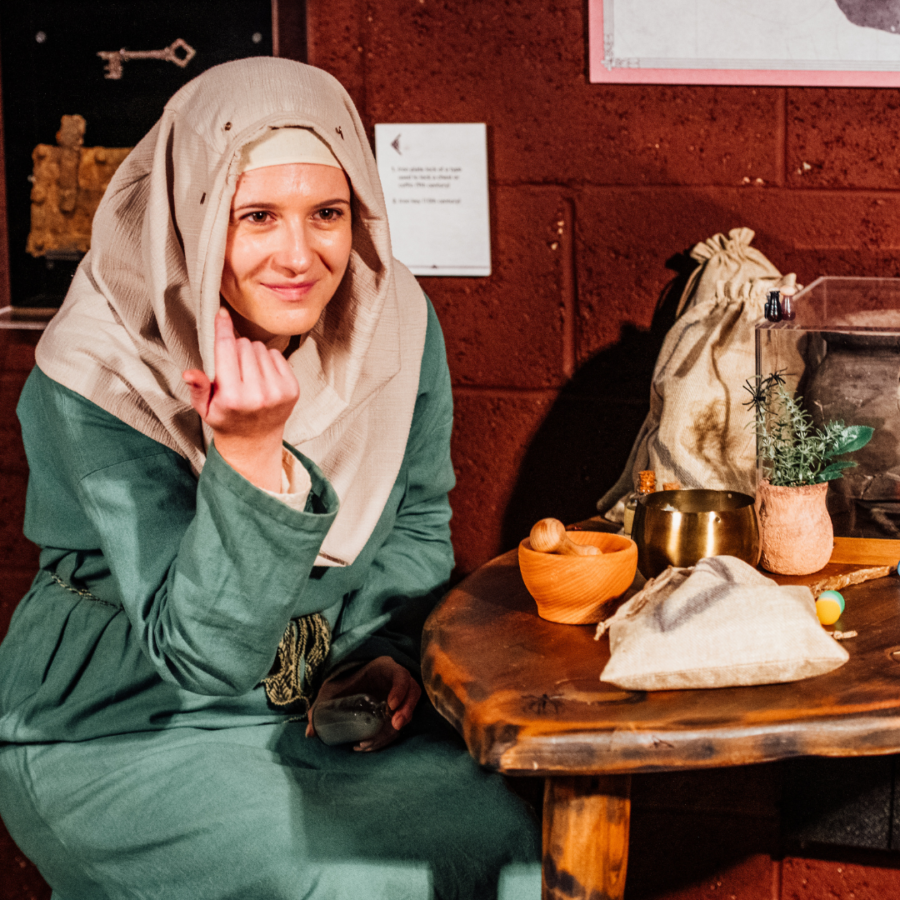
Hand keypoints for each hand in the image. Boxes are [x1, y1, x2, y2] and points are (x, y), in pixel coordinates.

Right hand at [182, 308, 298, 490]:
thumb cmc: (226, 419)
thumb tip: (189, 373)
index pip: (226, 350)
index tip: (222, 313)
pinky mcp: (292, 389)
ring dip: (251, 354)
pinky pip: (276, 355)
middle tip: (232, 367)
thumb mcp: (204, 408)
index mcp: (233, 397)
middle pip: (244, 345)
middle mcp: (258, 394)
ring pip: (261, 348)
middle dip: (235, 349)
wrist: (255, 441)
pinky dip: (267, 360)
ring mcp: (278, 391)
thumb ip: (198, 388)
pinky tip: (261, 376)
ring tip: (246, 374)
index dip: (222, 328)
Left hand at [306, 656, 420, 751]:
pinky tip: (372, 744)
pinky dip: (390, 734)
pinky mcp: (398, 709)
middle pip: (412, 692)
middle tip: (395, 726)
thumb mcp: (330, 690)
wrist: (347, 685)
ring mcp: (400, 695)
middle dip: (406, 710)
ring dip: (401, 724)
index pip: (401, 674)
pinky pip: (402, 721)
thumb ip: (320, 707)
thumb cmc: (342, 683)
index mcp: (384, 668)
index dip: (400, 689)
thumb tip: (310, 732)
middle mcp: (396, 680)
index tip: (391, 705)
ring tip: (382, 738)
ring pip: (411, 707)